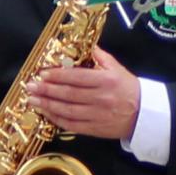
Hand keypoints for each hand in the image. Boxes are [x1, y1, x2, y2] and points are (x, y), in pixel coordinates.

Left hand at [27, 54, 143, 140]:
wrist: (145, 114)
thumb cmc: (129, 88)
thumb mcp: (117, 68)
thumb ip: (100, 57)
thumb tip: (84, 45)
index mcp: (106, 81)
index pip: (77, 77)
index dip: (58, 76)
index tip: (43, 74)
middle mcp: (101, 98)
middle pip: (69, 94)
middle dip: (47, 90)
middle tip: (30, 86)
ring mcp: (98, 116)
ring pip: (68, 111)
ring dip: (48, 105)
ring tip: (33, 100)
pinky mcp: (96, 129)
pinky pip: (72, 125)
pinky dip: (57, 119)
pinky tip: (47, 113)